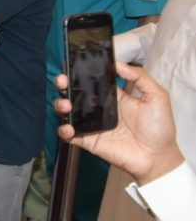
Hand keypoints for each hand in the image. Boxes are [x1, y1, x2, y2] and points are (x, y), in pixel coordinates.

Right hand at [54, 62, 184, 185]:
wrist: (158, 157)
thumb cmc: (159, 127)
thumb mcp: (156, 97)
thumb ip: (140, 77)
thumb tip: (117, 64)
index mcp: (111, 95)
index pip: (90, 79)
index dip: (78, 71)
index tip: (71, 64)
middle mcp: (98, 107)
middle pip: (74, 92)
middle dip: (63, 84)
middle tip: (62, 81)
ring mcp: (91, 123)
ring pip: (67, 111)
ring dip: (60, 105)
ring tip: (65, 105)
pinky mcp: (88, 140)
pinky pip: (70, 134)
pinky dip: (64, 130)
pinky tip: (68, 127)